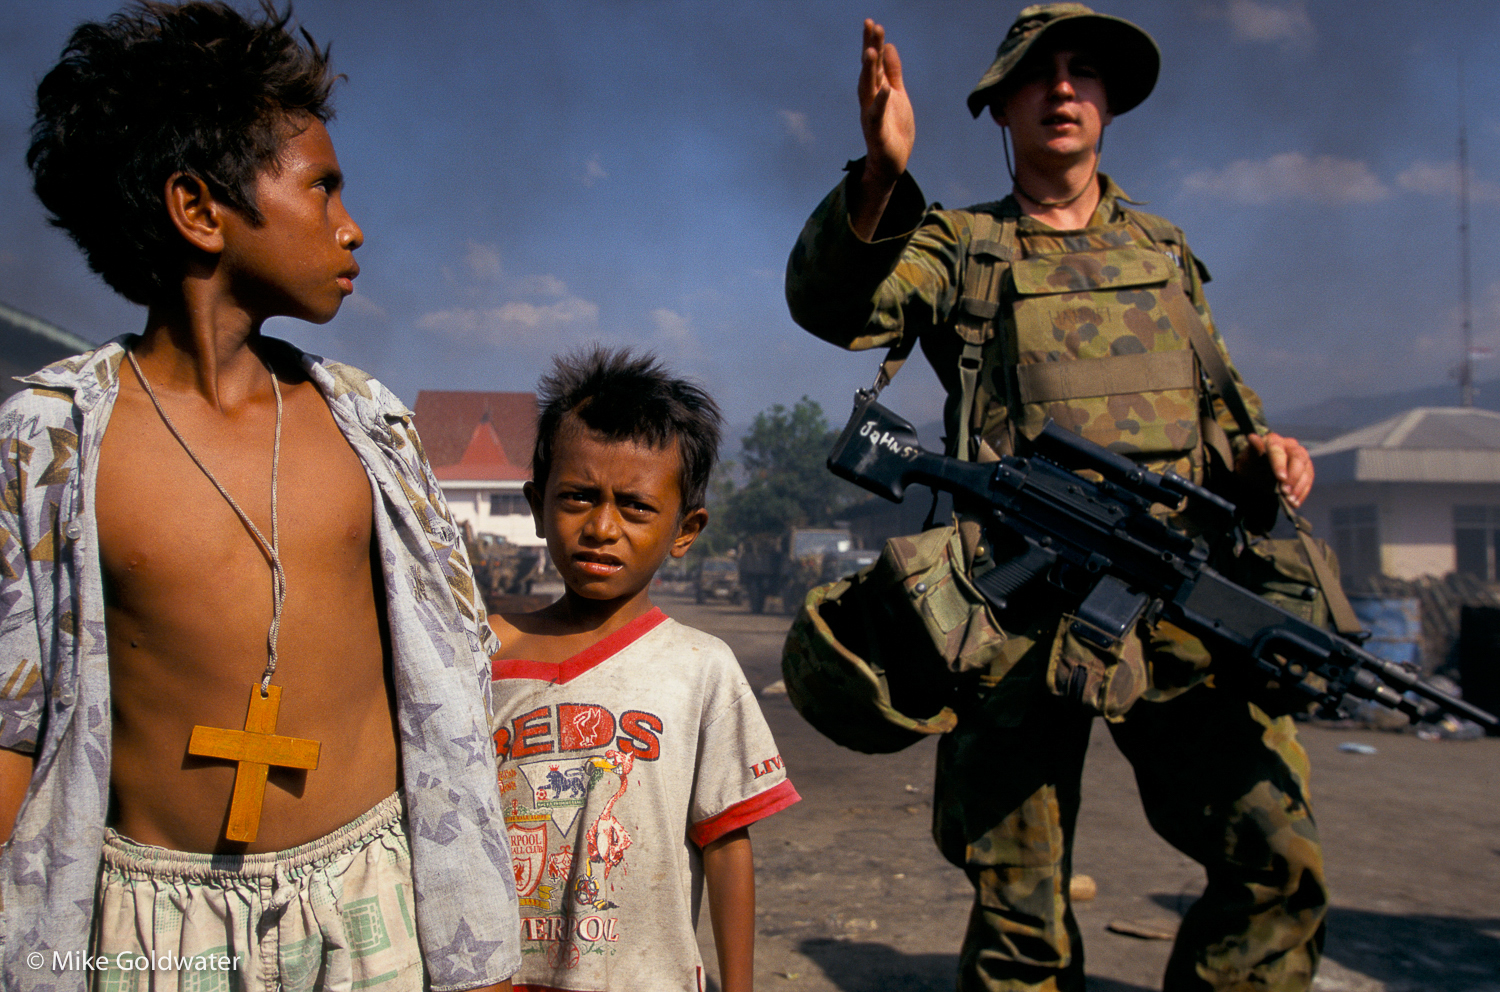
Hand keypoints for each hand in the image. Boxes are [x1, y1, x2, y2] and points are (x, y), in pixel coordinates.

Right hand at [858, 19, 914, 187]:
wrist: (891, 162)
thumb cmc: (894, 129)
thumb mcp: (898, 95)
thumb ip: (893, 72)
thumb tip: (889, 46)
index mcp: (876, 90)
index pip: (873, 62)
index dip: (873, 42)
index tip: (872, 23)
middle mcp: (870, 100)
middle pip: (868, 70)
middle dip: (869, 47)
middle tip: (870, 25)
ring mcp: (871, 116)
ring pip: (868, 89)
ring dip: (869, 70)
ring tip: (871, 50)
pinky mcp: (877, 133)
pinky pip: (877, 116)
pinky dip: (881, 102)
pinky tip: (885, 89)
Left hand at [1238, 432, 1312, 507]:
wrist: (1256, 474)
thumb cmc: (1250, 466)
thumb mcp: (1247, 461)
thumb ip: (1252, 451)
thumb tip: (1253, 438)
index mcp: (1273, 440)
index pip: (1278, 450)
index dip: (1280, 464)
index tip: (1280, 478)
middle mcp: (1290, 445)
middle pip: (1298, 458)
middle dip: (1293, 477)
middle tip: (1285, 492)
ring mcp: (1300, 456)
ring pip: (1306, 470)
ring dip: (1299, 487)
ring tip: (1290, 500)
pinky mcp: (1307, 468)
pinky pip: (1309, 480)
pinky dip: (1302, 492)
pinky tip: (1295, 502)